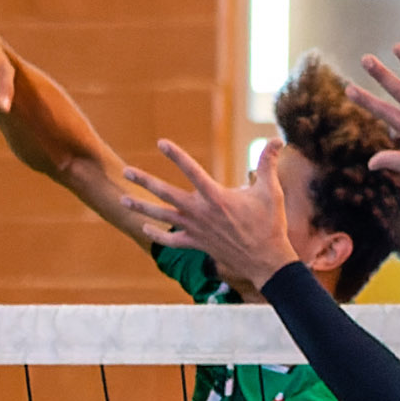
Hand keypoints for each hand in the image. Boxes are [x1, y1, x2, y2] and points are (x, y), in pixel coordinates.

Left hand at [114, 135, 303, 295]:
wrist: (265, 261)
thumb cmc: (269, 225)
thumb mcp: (271, 191)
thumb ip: (268, 163)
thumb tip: (277, 139)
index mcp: (216, 197)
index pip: (191, 170)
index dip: (175, 155)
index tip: (161, 142)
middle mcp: (200, 212)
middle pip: (165, 194)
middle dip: (144, 181)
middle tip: (125, 172)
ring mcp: (196, 230)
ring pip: (162, 217)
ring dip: (141, 208)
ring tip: (122, 201)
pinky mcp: (197, 244)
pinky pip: (171, 240)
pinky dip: (157, 235)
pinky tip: (145, 228)